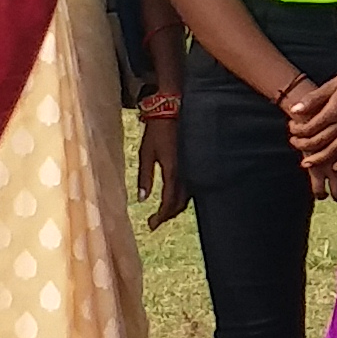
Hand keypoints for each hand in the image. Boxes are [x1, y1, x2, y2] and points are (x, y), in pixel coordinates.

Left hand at [136, 111, 185, 227]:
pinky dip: (182, 198)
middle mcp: (186, 173)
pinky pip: (191, 187)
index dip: (160, 216)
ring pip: (187, 197)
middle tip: (154, 222)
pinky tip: (174, 198)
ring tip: (162, 214)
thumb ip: (144, 177)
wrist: (173, 112)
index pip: (169, 202)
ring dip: (175, 208)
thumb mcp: (145, 154)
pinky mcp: (194, 164)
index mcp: (173, 171)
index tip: (151, 225)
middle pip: (180, 203)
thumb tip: (142, 199)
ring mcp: (193, 168)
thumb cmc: (157, 132)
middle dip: (167, 215)